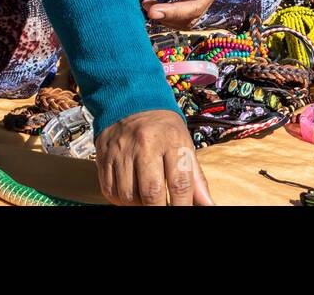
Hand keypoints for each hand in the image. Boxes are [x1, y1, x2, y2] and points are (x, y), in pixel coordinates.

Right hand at [95, 109, 212, 205]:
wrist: (132, 102)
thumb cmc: (164, 129)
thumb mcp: (185, 145)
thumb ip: (196, 178)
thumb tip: (209, 205)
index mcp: (171, 140)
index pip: (179, 183)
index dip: (182, 206)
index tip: (183, 212)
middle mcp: (145, 144)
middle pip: (151, 192)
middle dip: (158, 209)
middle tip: (163, 209)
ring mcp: (122, 151)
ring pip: (128, 195)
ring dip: (138, 205)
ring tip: (146, 200)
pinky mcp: (104, 157)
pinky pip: (110, 190)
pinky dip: (121, 200)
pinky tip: (130, 195)